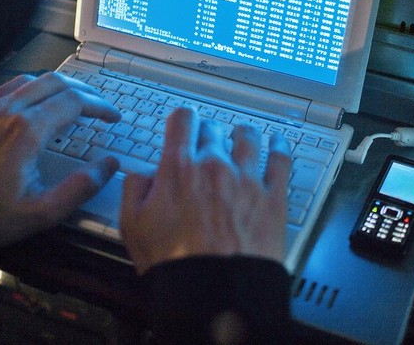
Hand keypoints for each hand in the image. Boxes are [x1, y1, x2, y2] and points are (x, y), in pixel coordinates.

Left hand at [0, 72, 120, 246]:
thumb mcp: (40, 214)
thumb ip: (79, 189)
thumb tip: (108, 165)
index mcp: (26, 132)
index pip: (74, 102)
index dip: (100, 106)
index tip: (113, 117)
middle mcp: (7, 111)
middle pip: (56, 83)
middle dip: (84, 92)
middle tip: (100, 107)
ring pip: (31, 80)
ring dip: (59, 87)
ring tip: (74, 103)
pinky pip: (8, 88)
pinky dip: (32, 89)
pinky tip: (36, 105)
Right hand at [120, 107, 291, 273]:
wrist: (214, 293)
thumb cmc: (174, 265)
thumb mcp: (132, 226)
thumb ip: (133, 190)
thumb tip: (140, 174)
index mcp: (180, 168)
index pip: (183, 120)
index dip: (182, 120)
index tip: (184, 125)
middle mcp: (215, 165)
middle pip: (214, 130)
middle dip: (209, 134)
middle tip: (208, 143)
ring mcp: (247, 179)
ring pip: (248, 138)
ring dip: (242, 135)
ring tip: (242, 136)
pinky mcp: (273, 198)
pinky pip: (281, 160)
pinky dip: (279, 148)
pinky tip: (278, 145)